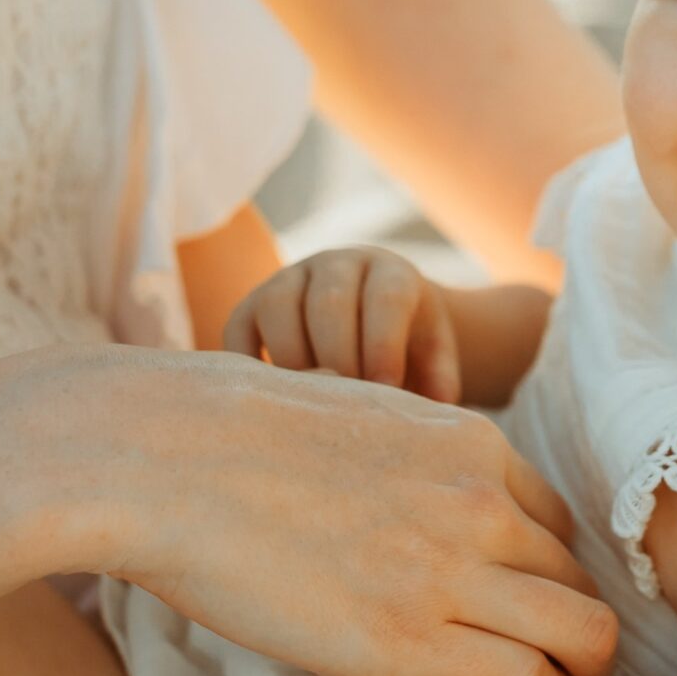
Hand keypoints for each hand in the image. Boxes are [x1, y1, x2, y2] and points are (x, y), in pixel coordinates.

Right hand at [89, 347, 614, 675]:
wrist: (164, 460)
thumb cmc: (234, 442)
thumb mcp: (357, 416)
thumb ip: (407, 456)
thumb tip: (402, 477)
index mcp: (470, 445)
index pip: (560, 526)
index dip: (551, 578)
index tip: (528, 614)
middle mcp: (477, 505)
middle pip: (581, 582)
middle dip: (578, 631)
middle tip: (559, 671)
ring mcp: (447, 572)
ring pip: (580, 634)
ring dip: (577, 674)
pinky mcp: (407, 643)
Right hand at [225, 248, 459, 402]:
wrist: (373, 320)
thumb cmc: (407, 345)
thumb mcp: (433, 355)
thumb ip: (439, 379)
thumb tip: (430, 410)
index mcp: (389, 272)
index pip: (386, 296)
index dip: (384, 344)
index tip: (386, 389)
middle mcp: (337, 265)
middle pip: (328, 302)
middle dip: (338, 359)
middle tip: (347, 405)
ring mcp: (290, 278)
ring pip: (278, 307)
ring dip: (293, 360)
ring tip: (311, 403)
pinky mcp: (253, 303)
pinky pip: (237, 327)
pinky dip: (246, 363)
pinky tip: (270, 397)